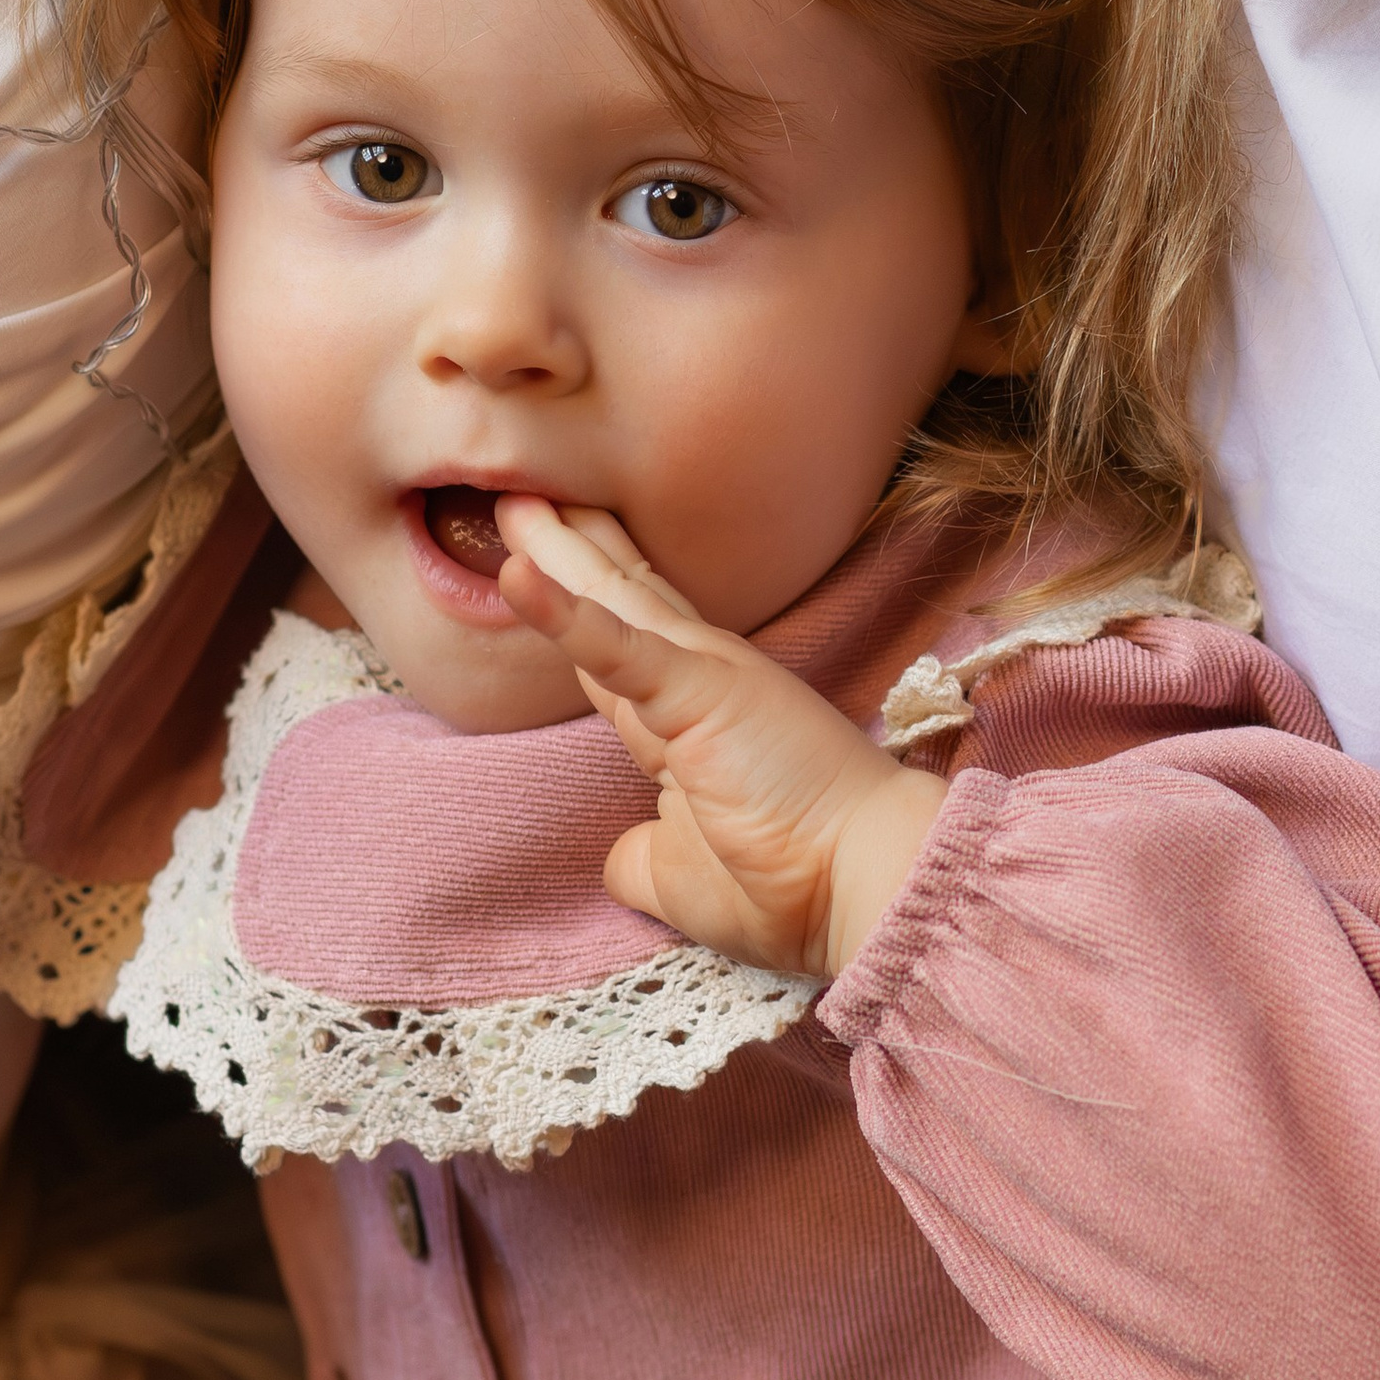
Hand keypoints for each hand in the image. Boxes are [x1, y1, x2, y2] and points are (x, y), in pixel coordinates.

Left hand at [496, 499, 946, 979]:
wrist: (867, 882)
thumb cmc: (794, 882)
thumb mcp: (686, 875)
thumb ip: (642, 856)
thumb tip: (617, 856)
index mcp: (692, 717)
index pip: (619, 647)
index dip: (579, 604)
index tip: (542, 560)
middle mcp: (697, 677)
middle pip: (614, 598)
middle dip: (565, 548)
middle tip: (521, 497)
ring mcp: (698, 675)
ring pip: (609, 599)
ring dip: (555, 550)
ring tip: (512, 501)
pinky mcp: (695, 689)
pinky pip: (614, 644)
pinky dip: (561, 610)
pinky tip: (516, 573)